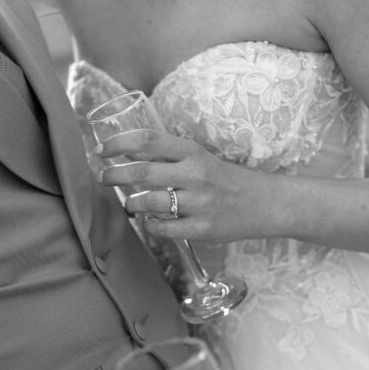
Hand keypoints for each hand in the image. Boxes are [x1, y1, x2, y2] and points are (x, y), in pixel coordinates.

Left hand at [96, 130, 272, 242]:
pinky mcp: (203, 228)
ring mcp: (200, 203)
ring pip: (150, 203)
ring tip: (130, 204)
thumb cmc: (227, 180)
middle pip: (142, 172)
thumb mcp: (201, 160)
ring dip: (132, 204)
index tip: (102, 149)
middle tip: (103, 177)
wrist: (265, 203)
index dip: (119, 143)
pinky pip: (164, 228)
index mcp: (193, 153)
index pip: (148, 140)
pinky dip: (151, 225)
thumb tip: (128, 155)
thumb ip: (169, 158)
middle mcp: (195, 175)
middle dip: (114, 174)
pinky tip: (151, 221)